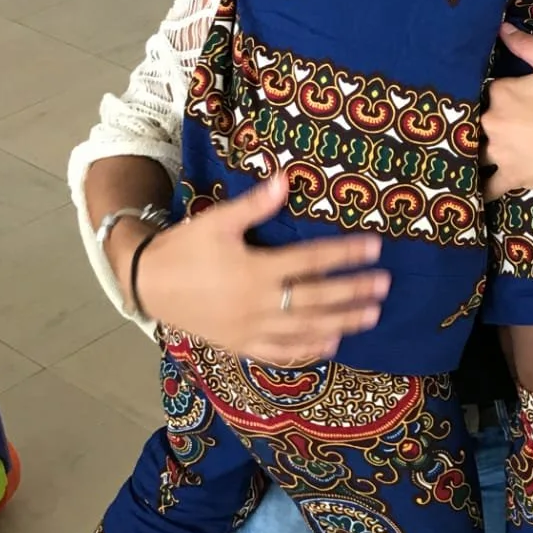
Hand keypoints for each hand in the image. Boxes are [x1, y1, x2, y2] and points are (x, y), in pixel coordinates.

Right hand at [131, 173, 389, 362]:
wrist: (148, 284)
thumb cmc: (184, 249)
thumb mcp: (217, 221)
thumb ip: (254, 206)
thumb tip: (286, 180)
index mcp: (255, 269)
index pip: (311, 261)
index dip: (345, 254)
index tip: (374, 248)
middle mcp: (258, 303)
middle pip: (317, 298)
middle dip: (353, 291)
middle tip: (384, 284)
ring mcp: (250, 328)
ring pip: (305, 328)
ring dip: (342, 322)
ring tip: (371, 315)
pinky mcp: (240, 345)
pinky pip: (279, 352)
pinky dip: (307, 350)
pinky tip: (331, 344)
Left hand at [482, 24, 532, 210]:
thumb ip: (528, 45)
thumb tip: (502, 29)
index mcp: (500, 92)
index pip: (489, 89)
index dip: (501, 93)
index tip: (514, 98)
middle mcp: (491, 121)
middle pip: (477, 119)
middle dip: (487, 121)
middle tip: (506, 125)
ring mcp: (498, 152)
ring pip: (475, 150)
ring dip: (476, 151)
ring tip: (481, 152)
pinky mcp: (508, 177)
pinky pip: (485, 187)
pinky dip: (479, 189)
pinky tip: (471, 191)